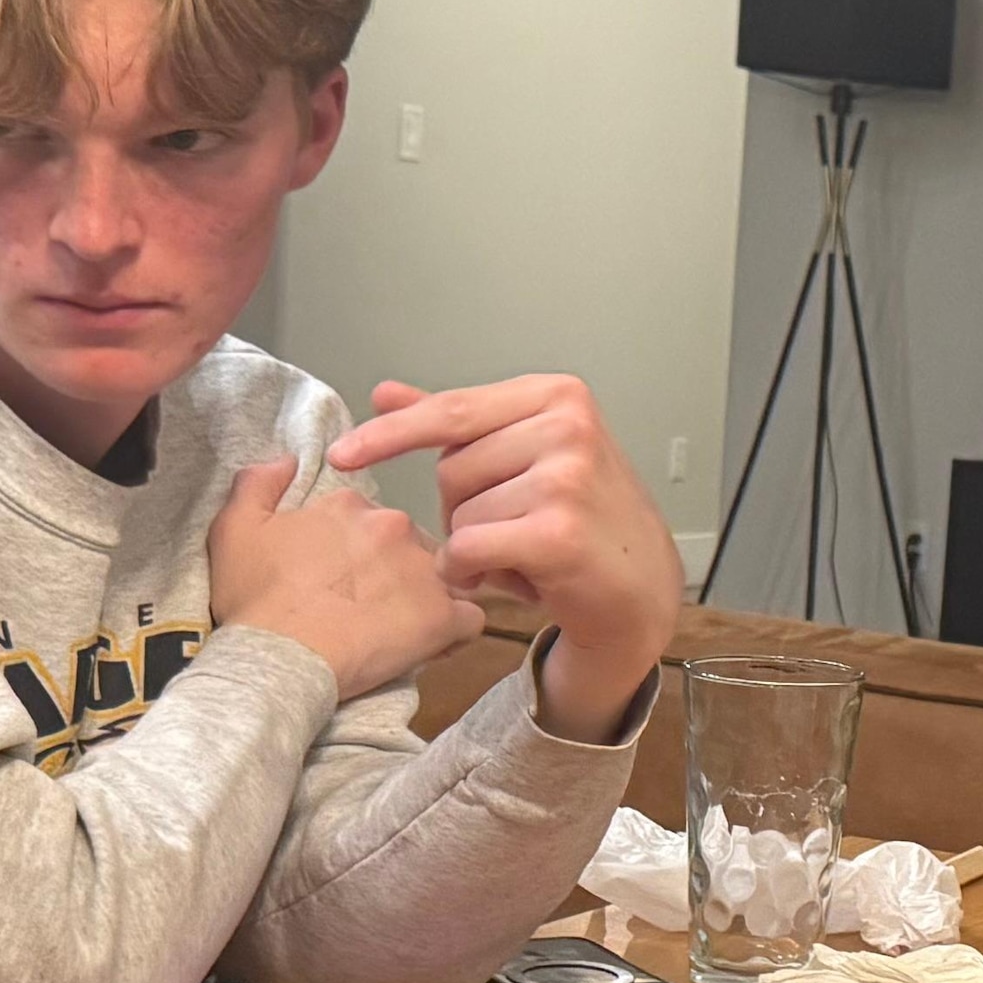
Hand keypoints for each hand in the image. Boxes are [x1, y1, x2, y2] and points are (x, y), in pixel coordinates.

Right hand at [206, 453, 473, 702]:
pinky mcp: (443, 616)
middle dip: (397, 569)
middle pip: (409, 544)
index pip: (370, 520)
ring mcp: (423, 570)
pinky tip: (432, 645)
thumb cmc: (253, 601)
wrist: (278, 660)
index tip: (345, 579)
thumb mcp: (233, 530)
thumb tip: (287, 460)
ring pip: (444, 575)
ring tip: (401, 628)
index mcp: (349, 505)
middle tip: (372, 607)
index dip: (361, 551)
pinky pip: (470, 618)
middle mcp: (393, 525)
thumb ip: (257, 483)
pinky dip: (455, 630)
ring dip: (429, 595)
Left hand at [326, 375, 681, 737]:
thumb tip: (385, 392)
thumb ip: (456, 425)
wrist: (639, 589)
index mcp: (558, 395)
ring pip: (461, 512)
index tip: (343, 455)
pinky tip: (511, 577)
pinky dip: (474, 571)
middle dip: (462, 506)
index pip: (451, 410)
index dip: (391, 434)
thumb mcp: (526, 456)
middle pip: (452, 467)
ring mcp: (567, 477)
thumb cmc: (583, 520)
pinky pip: (470, 548)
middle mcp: (568, 426)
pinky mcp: (558, 532)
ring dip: (474, 544)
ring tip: (523, 551)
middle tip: (510, 525)